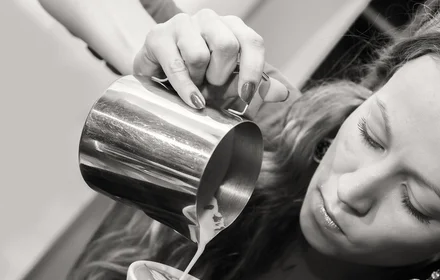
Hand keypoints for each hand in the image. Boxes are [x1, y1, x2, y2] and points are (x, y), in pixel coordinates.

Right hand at [133, 9, 288, 109]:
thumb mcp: (233, 86)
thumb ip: (258, 87)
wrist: (164, 84)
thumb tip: (282, 94)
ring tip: (196, 85)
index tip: (246, 95)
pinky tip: (192, 100)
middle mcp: (209, 19)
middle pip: (226, 46)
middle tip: (212, 87)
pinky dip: (186, 88)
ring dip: (199, 81)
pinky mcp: (158, 36)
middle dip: (221, 77)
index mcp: (232, 28)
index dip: (252, 70)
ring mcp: (182, 24)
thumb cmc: (202, 80)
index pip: (252, 42)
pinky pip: (176, 65)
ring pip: (199, 55)